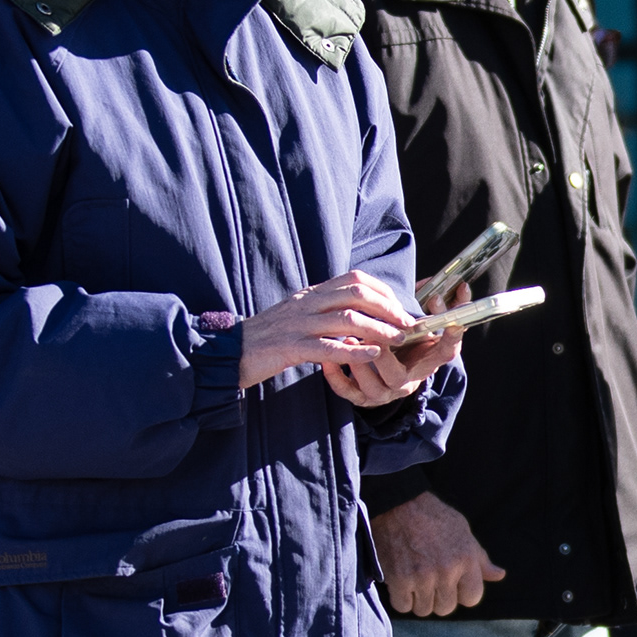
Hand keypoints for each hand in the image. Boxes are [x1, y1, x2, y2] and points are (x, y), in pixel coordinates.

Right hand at [242, 270, 425, 393]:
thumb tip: (356, 313)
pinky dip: (353, 351)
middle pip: (355, 294)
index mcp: (311, 294)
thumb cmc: (267, 338)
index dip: (382, 291)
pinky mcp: (289, 348)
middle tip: (407, 324)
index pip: (354, 280)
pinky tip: (372, 356)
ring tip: (399, 340)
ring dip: (378, 329)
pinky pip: (326, 347)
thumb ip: (323, 310)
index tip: (400, 307)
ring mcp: (298, 325)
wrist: (229, 351)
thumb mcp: (297, 316)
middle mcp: (306, 304)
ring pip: (346, 320)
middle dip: (387, 308)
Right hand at [376, 491, 506, 615]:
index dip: (461, 593)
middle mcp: (447, 571)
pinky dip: (400, 598)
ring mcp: (422, 577)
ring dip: (418, 599)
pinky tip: (400, 581)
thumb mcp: (462, 532)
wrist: (396, 504)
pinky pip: (402, 606)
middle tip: (428, 580)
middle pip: (446, 608)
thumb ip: (480, 559)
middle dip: (438, 598)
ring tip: (413, 579)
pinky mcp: (399, 579)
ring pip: (424, 610)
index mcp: (466, 559)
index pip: (472, 598)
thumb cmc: (432, 516)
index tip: (451, 584)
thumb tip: (499, 575)